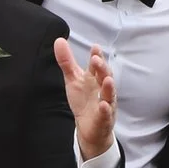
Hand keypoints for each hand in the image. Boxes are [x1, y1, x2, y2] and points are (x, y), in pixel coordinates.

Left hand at [54, 38, 117, 159]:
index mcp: (95, 79)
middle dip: (102, 68)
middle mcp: (103, 89)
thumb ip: (67, 61)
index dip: (97, 56)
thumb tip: (59, 40)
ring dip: (109, 87)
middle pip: (105, 77)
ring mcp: (106, 103)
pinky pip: (106, 114)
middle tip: (96, 60)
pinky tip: (103, 105)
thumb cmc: (84, 100)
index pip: (97, 65)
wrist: (89, 127)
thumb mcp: (73, 79)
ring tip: (108, 80)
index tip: (95, 48)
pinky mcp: (104, 118)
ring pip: (109, 94)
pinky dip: (105, 109)